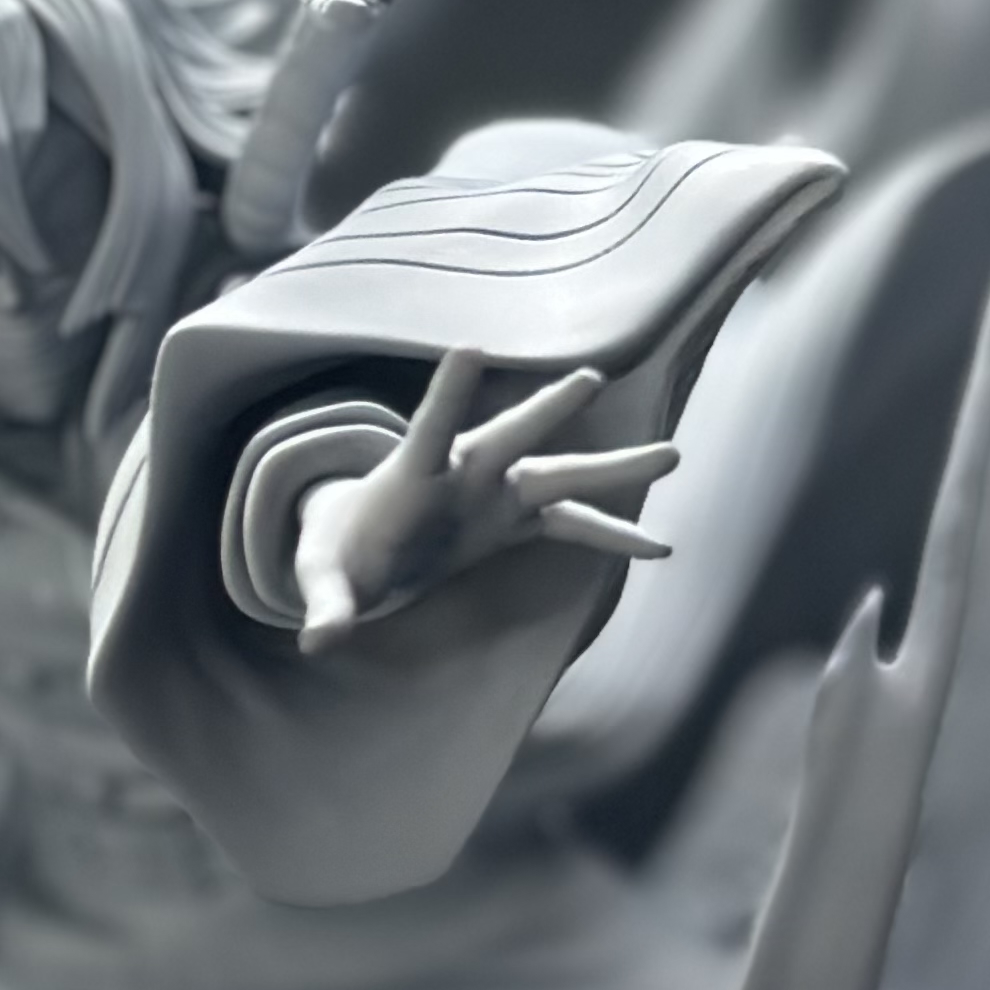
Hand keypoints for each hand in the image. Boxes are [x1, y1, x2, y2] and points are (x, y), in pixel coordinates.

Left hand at [289, 345, 676, 652]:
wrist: (358, 544)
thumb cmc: (337, 554)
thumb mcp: (325, 577)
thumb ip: (326, 604)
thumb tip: (316, 641)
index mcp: (412, 476)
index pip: (429, 427)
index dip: (448, 393)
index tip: (472, 348)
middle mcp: (463, 473)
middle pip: (511, 437)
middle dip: (548, 411)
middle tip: (590, 379)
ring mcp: (495, 493)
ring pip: (559, 473)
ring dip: (612, 467)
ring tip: (672, 455)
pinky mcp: (513, 520)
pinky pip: (573, 525)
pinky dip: (612, 535)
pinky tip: (661, 548)